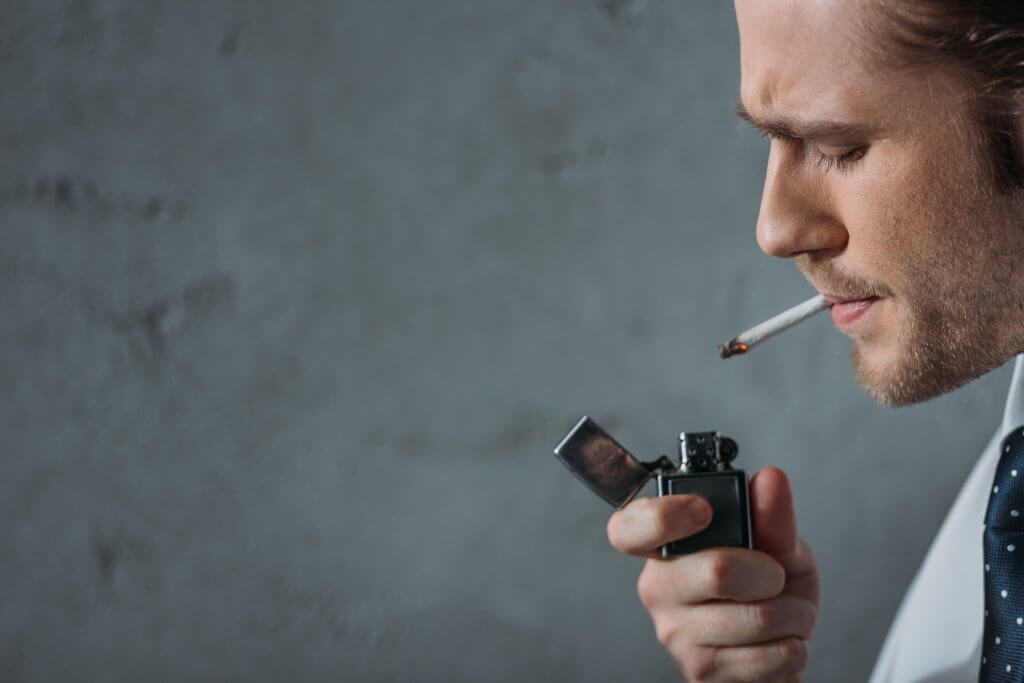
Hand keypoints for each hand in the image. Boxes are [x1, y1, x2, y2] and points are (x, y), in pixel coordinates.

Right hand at [606, 467, 819, 681]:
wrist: (778, 648)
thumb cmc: (768, 590)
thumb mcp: (778, 546)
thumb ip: (771, 517)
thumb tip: (770, 479)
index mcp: (666, 547)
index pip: (630, 528)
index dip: (663, 516)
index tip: (702, 510)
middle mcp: (660, 588)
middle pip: (717, 571)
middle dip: (771, 574)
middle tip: (775, 577)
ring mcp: (675, 633)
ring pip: (756, 618)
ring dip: (793, 615)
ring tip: (785, 614)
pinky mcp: (700, 670)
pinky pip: (769, 656)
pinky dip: (793, 648)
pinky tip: (778, 643)